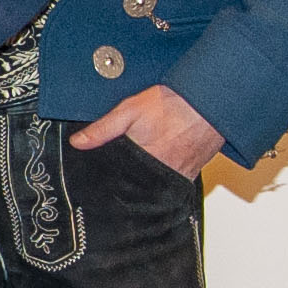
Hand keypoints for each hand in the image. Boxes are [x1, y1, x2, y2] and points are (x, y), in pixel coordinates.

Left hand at [71, 84, 220, 175]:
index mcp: (144, 160)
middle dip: (125, 181)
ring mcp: (178, 176)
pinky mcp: (190, 174)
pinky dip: (161, 177)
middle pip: (135, 186)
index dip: (107, 180)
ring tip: (138, 167)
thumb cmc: (174, 103)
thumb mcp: (130, 110)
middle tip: (121, 169)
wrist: (209, 101)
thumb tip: (78, 142)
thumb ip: (103, 129)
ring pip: (152, 187)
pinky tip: (156, 165)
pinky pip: (170, 183)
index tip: (97, 180)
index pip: (118, 181)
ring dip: (143, 180)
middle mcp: (162, 173)